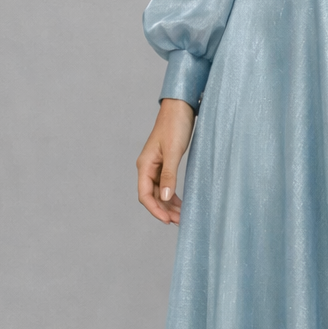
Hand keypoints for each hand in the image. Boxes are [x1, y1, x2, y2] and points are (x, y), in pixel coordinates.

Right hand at [137, 98, 196, 223]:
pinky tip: (182, 203)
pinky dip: (173, 195)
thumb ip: (169, 175)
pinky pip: (167, 185)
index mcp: (145, 165)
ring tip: (182, 216)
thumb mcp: (173, 152)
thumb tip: (166, 197)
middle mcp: (148, 167)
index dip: (155, 210)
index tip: (168, 220)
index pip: (145, 195)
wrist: (181, 108)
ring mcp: (156, 166)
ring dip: (169, 205)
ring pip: (160, 192)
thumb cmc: (175, 126)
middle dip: (164, 210)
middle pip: (152, 196)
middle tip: (180, 221)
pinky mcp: (166, 163)